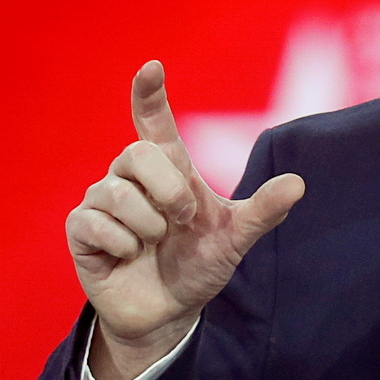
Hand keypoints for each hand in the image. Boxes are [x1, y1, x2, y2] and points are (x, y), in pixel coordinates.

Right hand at [66, 61, 304, 379]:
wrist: (168, 312)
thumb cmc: (198, 265)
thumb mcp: (234, 239)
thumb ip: (262, 212)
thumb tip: (299, 184)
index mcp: (167, 169)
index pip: (153, 122)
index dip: (149, 94)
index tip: (152, 67)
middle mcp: (130, 176)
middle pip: (138, 154)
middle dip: (169, 192)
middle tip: (182, 221)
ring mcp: (101, 200)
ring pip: (116, 193)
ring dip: (147, 226)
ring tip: (155, 243)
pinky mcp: (80, 229)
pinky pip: (94, 224)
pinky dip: (121, 245)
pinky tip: (128, 257)